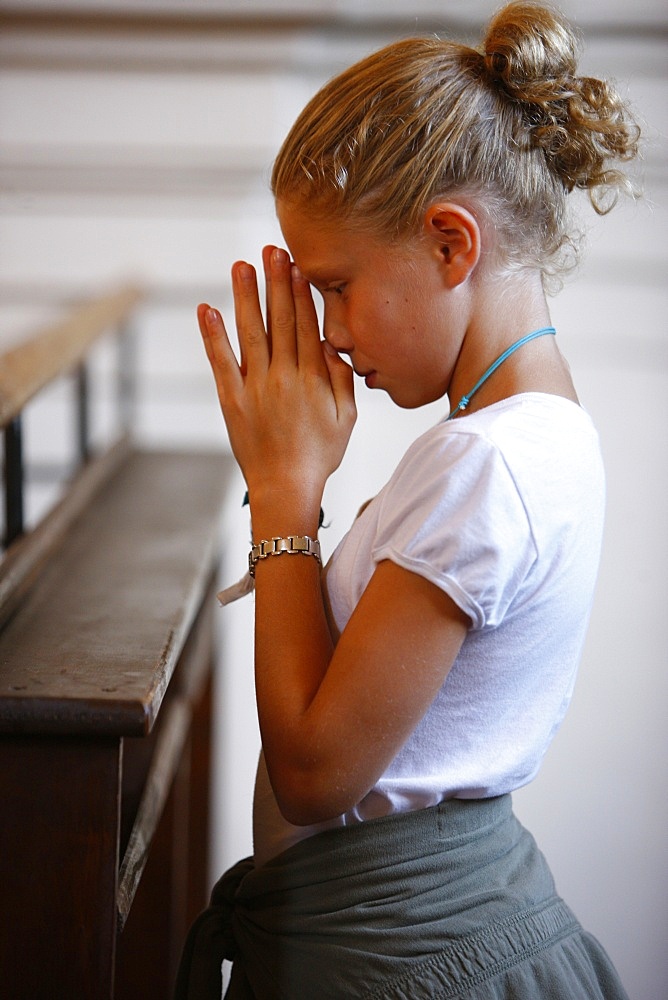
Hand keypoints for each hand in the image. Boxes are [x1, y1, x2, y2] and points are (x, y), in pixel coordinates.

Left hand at [198, 246, 355, 516]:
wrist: (285, 487)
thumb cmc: (320, 454)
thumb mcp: (346, 418)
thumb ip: (342, 379)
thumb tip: (333, 345)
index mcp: (314, 378)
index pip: (307, 326)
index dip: (301, 293)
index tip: (298, 265)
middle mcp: (284, 376)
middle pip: (280, 320)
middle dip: (276, 282)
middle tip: (273, 249)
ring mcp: (256, 386)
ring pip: (250, 332)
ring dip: (246, 296)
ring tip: (242, 264)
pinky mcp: (232, 399)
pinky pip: (221, 361)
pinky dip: (213, 334)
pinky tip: (207, 308)